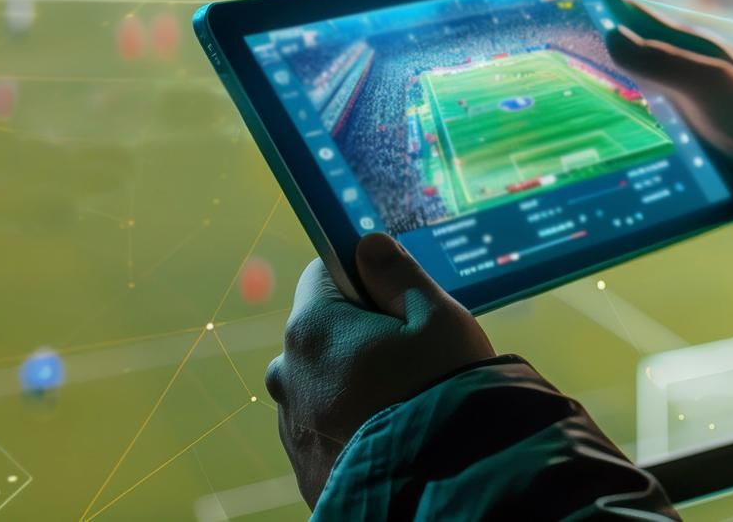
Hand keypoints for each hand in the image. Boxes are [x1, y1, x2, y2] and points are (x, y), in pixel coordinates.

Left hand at [265, 233, 494, 506]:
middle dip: (360, 333)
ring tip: (406, 399)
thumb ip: (397, 275)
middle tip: (413, 355)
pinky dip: (352, 420)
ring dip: (354, 379)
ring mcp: (292, 424)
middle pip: (322, 330)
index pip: (323, 274)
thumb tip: (367, 244)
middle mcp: (288, 374)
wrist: (444, 487)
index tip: (397, 299)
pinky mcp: (303, 466)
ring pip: (322, 379)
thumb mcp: (436, 318)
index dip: (363, 279)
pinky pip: (324, 424)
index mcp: (313, 329)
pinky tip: (392, 428)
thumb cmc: (444, 390)